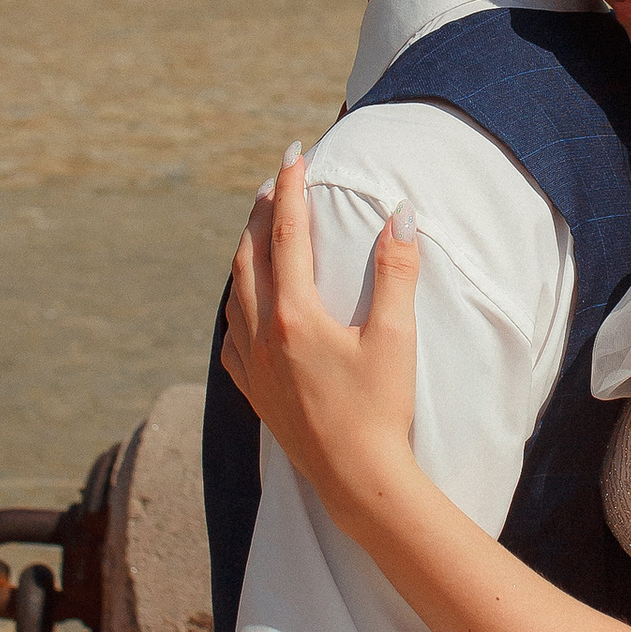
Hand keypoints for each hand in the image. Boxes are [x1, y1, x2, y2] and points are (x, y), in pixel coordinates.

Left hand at [221, 149, 420, 516]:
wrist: (357, 480)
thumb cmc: (380, 410)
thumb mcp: (396, 337)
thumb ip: (395, 272)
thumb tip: (400, 214)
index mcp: (295, 315)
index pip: (288, 233)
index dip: (292, 187)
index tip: (295, 151)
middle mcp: (263, 335)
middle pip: (249, 255)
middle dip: (262, 212)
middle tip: (278, 182)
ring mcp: (253, 365)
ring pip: (234, 293)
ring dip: (244, 253)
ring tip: (258, 231)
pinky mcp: (254, 392)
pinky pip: (231, 336)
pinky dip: (236, 304)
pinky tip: (244, 305)